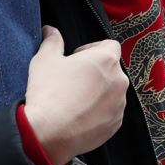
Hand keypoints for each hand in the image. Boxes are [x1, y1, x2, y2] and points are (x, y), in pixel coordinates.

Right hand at [22, 28, 128, 164]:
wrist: (48, 134)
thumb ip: (52, 41)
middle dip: (95, 71)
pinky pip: (110, 111)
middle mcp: (119, 81)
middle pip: (111, 69)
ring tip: (75, 99)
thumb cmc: (48, 93)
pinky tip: (79, 115)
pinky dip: (99, 111)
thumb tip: (51, 30)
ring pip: (112, 91)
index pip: (110, 45)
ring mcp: (119, 104)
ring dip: (98, 91)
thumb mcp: (45, 60)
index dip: (93, 48)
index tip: (77, 58)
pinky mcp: (116, 124)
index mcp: (106, 60)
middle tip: (73, 79)